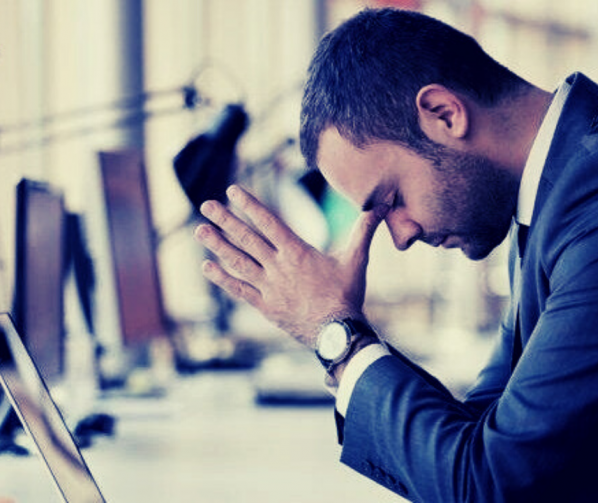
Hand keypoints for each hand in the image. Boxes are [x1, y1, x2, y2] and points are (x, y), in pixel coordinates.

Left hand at [195, 185, 387, 346]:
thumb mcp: (356, 259)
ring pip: (238, 261)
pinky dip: (222, 279)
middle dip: (225, 220)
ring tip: (199, 231)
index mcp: (297, 252)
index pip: (268, 221)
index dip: (249, 205)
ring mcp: (269, 286)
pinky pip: (239, 290)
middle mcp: (278, 266)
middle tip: (206, 205)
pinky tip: (207, 268)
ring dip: (217, 245)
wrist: (338, 333)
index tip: (232, 191)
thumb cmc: (347, 295)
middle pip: (246, 238)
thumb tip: (382, 205)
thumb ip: (364, 230)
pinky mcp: (265, 306)